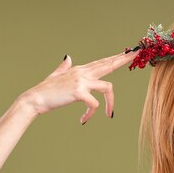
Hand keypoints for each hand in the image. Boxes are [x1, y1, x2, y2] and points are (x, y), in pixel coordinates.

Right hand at [20, 50, 138, 123]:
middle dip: (124, 60)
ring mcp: (81, 81)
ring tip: (109, 114)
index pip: (102, 62)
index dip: (116, 57)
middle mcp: (82, 72)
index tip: (130, 52)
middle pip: (108, 64)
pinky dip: (91, 113)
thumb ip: (64, 67)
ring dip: (111, 103)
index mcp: (80, 70)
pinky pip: (94, 103)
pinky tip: (83, 120)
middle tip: (138, 53)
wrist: (35, 99)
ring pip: (108, 87)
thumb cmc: (45, 91)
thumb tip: (68, 57)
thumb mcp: (56, 76)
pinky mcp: (78, 92)